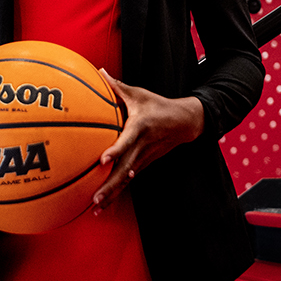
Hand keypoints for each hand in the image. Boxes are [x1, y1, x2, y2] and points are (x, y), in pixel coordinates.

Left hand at [92, 69, 204, 211]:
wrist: (185, 122)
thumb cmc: (158, 105)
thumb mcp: (139, 93)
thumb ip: (117, 85)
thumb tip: (99, 71)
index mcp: (140, 128)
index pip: (126, 141)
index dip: (115, 151)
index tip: (103, 160)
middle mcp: (142, 147)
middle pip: (125, 170)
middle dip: (110, 186)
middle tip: (95, 199)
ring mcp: (144, 159)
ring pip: (126, 179)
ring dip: (112, 195)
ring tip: (95, 209)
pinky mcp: (144, 165)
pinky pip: (128, 180)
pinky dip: (117, 192)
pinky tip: (103, 204)